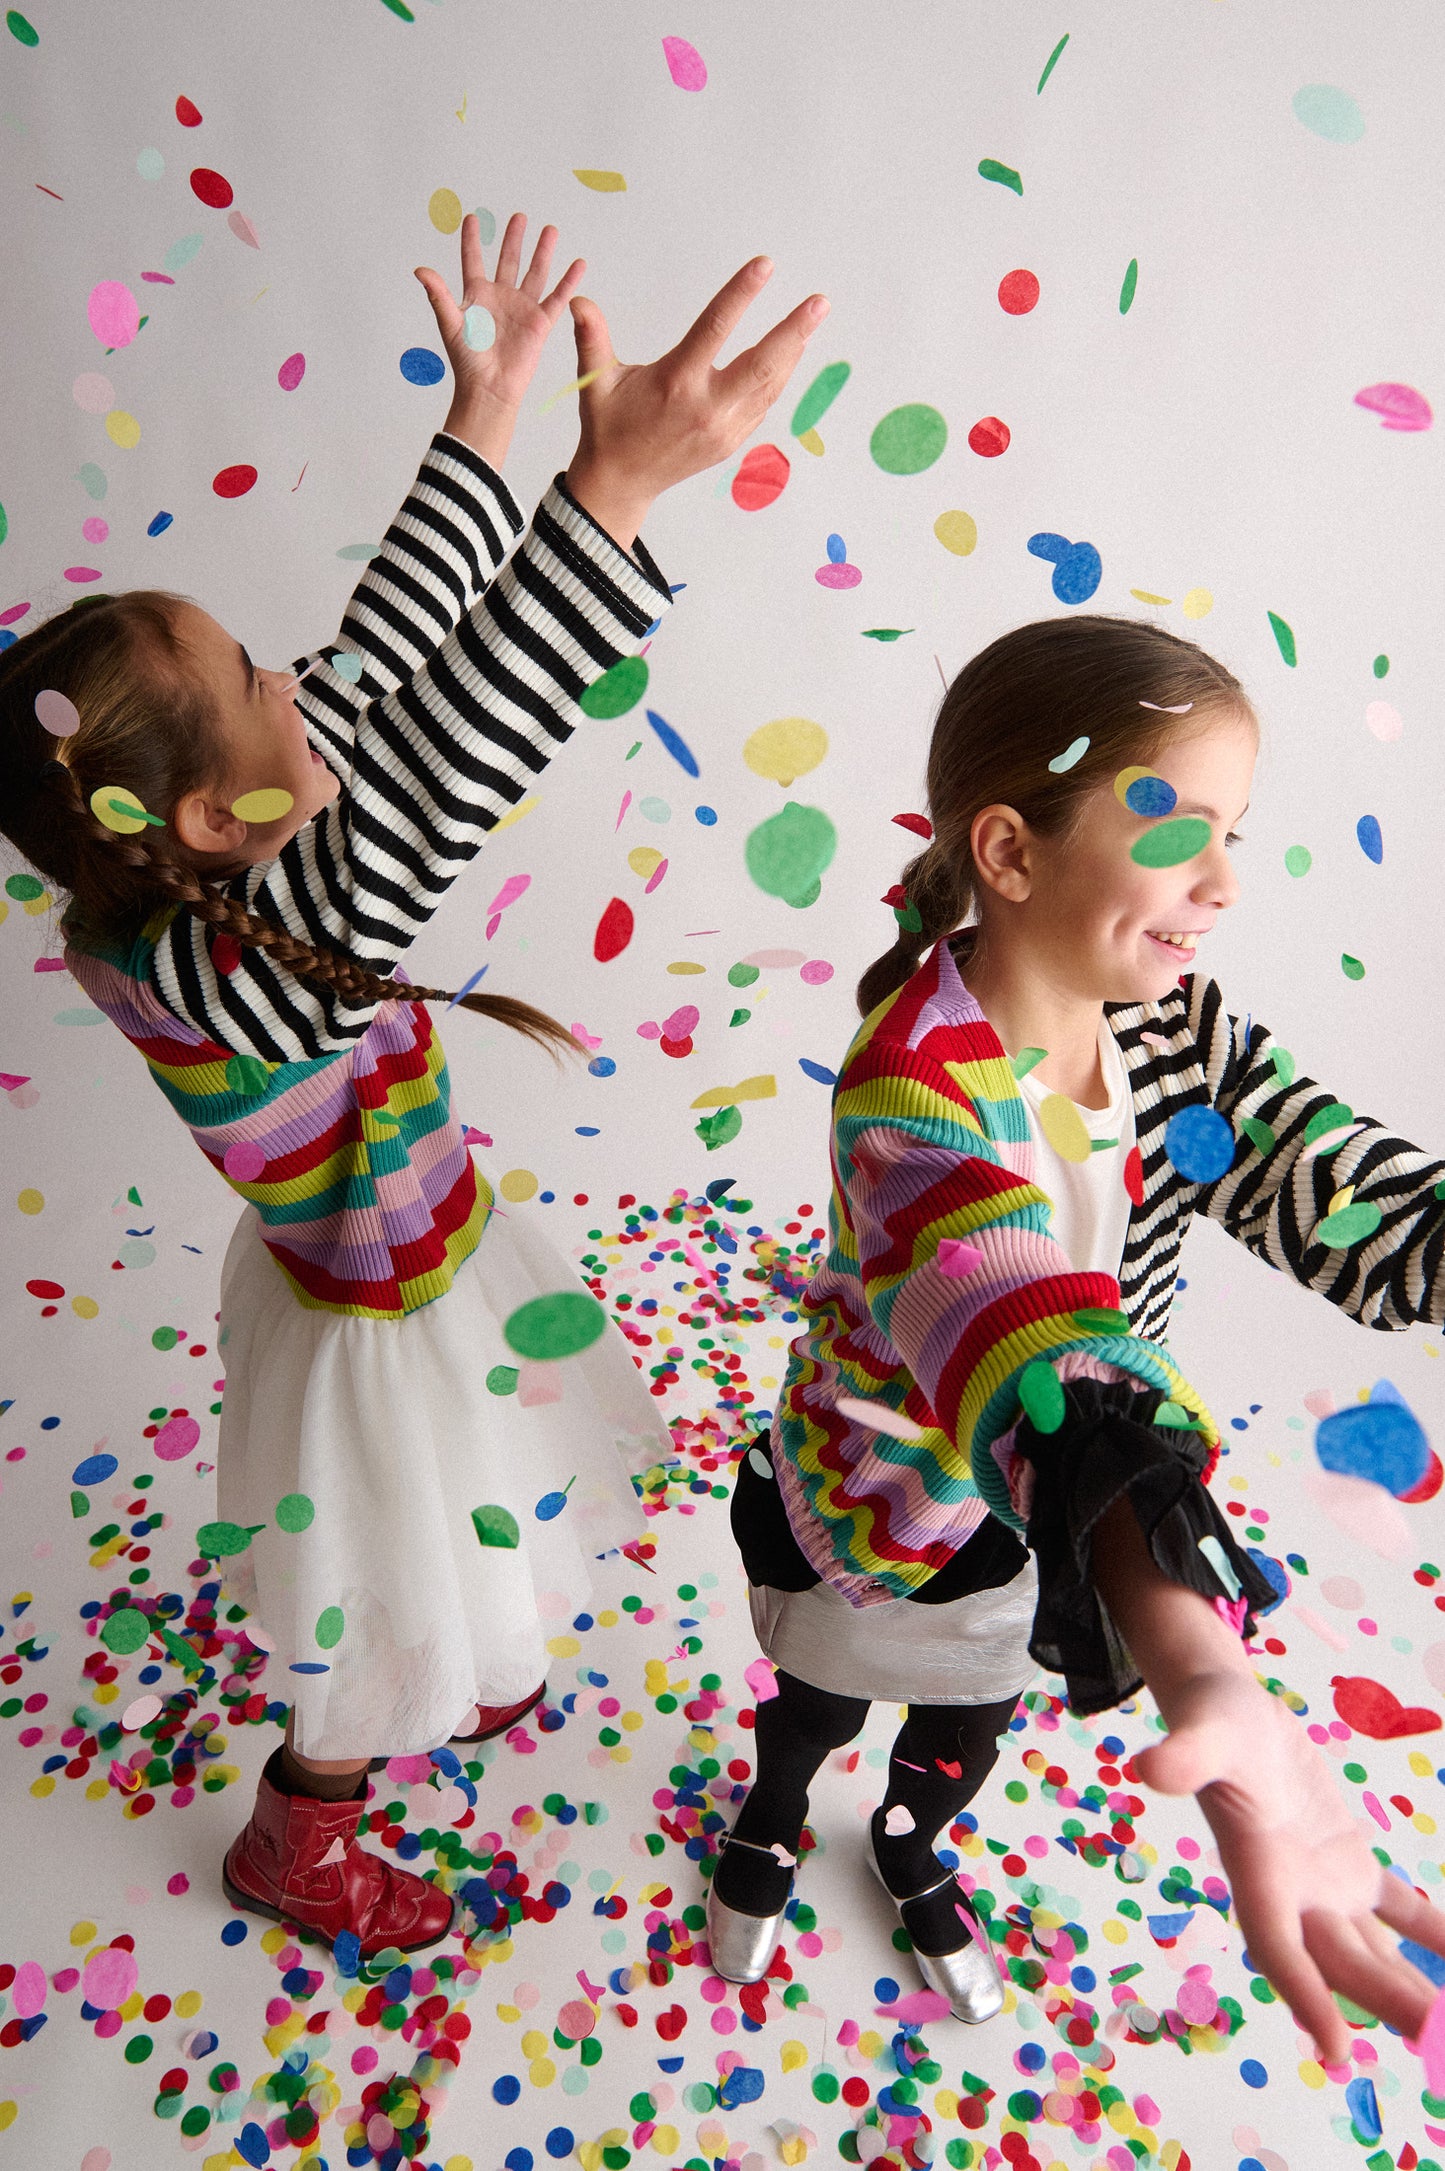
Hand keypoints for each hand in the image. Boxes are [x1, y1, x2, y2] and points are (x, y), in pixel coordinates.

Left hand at [414, 211, 585, 415]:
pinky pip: (557, 298)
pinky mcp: (540, 323)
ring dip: (542, 251)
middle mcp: (501, 298)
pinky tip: (578, 264)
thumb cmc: (467, 361)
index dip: (471, 240)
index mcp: (477, 296)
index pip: (473, 261)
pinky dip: (568, 282)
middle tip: (519, 217)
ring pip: (534, 272)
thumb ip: (438, 294)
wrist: (489, 388)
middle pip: (508, 260)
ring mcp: (522, 308)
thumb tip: (420, 269)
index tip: (472, 219)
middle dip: (514, 238)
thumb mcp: (450, 323)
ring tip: (550, 230)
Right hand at [565, 257, 828, 507]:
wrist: (621, 484)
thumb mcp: (596, 381)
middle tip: (819, 302)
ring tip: (811, 320)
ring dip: (793, 352)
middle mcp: (706, 407)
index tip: (765, 266)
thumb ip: (592, 338)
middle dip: (794, 331)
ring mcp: (724, 428)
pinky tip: (789, 354)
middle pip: (762, 364)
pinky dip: (778, 378)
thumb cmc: (609, 427)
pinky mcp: (731, 441)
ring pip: (769, 385)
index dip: (741, 294)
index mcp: (676, 383)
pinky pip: (762, 405)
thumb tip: (579, 300)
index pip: (715, 329)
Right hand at [1134, 1667, 1444, 2063]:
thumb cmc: (1210, 1719)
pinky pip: (1398, 1910)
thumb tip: (1149, 1767)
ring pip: (1374, 1952)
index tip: (1337, 2051)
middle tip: (1437, 2043)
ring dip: (1413, 1989)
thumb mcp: (1200, 1731)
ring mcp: (1323, 1884)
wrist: (1226, 1708)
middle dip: (1387, 2003)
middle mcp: (1290, 1893)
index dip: (1305, 1995)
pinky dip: (1432, 1936)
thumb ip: (1183, 1756)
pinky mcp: (1349, 1861)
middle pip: (1341, 1962)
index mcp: (1253, 1871)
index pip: (1278, 1946)